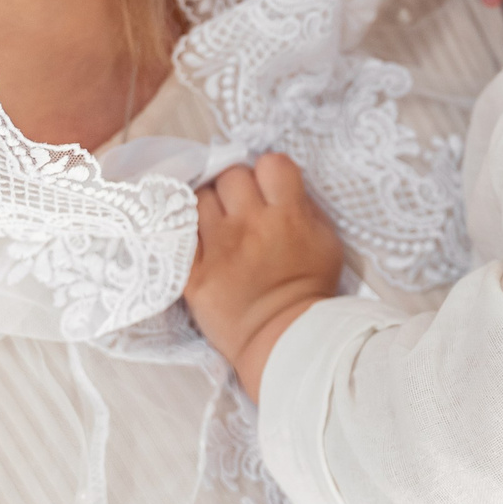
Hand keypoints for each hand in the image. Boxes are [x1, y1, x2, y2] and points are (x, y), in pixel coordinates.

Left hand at [186, 152, 344, 398]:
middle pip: (231, 175)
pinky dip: (184, 231)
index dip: (268, 173)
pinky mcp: (193, 272)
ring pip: (199, 197)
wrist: (284, 341)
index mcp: (288, 215)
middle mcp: (251, 225)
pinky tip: (196, 240)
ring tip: (215, 225)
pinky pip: (177, 233)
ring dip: (207, 206)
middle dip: (235, 187)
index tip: (267, 189)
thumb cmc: (308, 291)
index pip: (272, 163)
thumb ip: (303, 207)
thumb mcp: (325, 241)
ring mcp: (218, 248)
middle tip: (239, 208)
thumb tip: (278, 183)